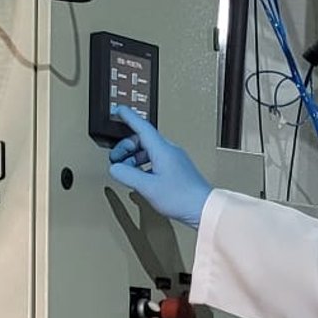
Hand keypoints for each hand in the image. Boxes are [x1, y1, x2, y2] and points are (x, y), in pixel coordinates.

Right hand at [108, 106, 211, 228]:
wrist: (202, 207)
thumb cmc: (180, 197)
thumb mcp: (147, 187)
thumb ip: (128, 175)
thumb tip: (115, 168)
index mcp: (162, 150)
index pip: (142, 127)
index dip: (129, 118)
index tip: (119, 110)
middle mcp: (169, 151)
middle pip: (142, 140)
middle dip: (125, 147)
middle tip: (115, 160)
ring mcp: (173, 159)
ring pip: (147, 150)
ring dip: (133, 158)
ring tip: (125, 171)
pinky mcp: (175, 169)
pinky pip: (154, 160)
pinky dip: (142, 165)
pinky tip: (138, 177)